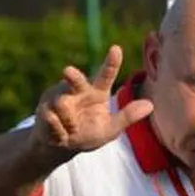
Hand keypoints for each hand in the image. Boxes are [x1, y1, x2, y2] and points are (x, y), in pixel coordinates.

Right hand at [31, 45, 153, 152]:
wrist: (60, 147)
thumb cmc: (88, 134)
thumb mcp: (109, 130)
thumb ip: (127, 117)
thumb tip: (151, 105)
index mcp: (96, 92)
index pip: (106, 75)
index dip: (111, 62)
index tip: (116, 48)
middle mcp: (77, 90)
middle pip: (75, 79)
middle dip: (72, 76)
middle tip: (67, 71)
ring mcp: (58, 97)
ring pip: (62, 105)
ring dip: (69, 123)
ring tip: (71, 131)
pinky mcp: (43, 108)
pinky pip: (51, 118)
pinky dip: (59, 131)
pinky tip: (60, 135)